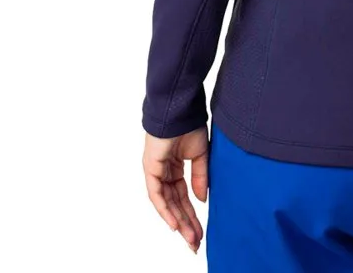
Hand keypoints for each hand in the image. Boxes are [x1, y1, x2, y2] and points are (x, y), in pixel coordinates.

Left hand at [143, 128, 208, 252]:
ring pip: (167, 204)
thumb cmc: (189, 125)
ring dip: (178, 222)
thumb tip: (202, 200)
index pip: (183, 197)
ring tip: (190, 238)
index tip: (201, 232)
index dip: (192, 215)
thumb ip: (200, 177)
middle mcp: (164, 173)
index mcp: (174, 168)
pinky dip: (165, 210)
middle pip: (175, 205)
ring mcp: (156, 172)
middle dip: (186, 224)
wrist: (180, 109)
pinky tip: (174, 224)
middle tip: (195, 243)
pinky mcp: (150, 169)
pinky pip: (157, 195)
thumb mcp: (200, 155)